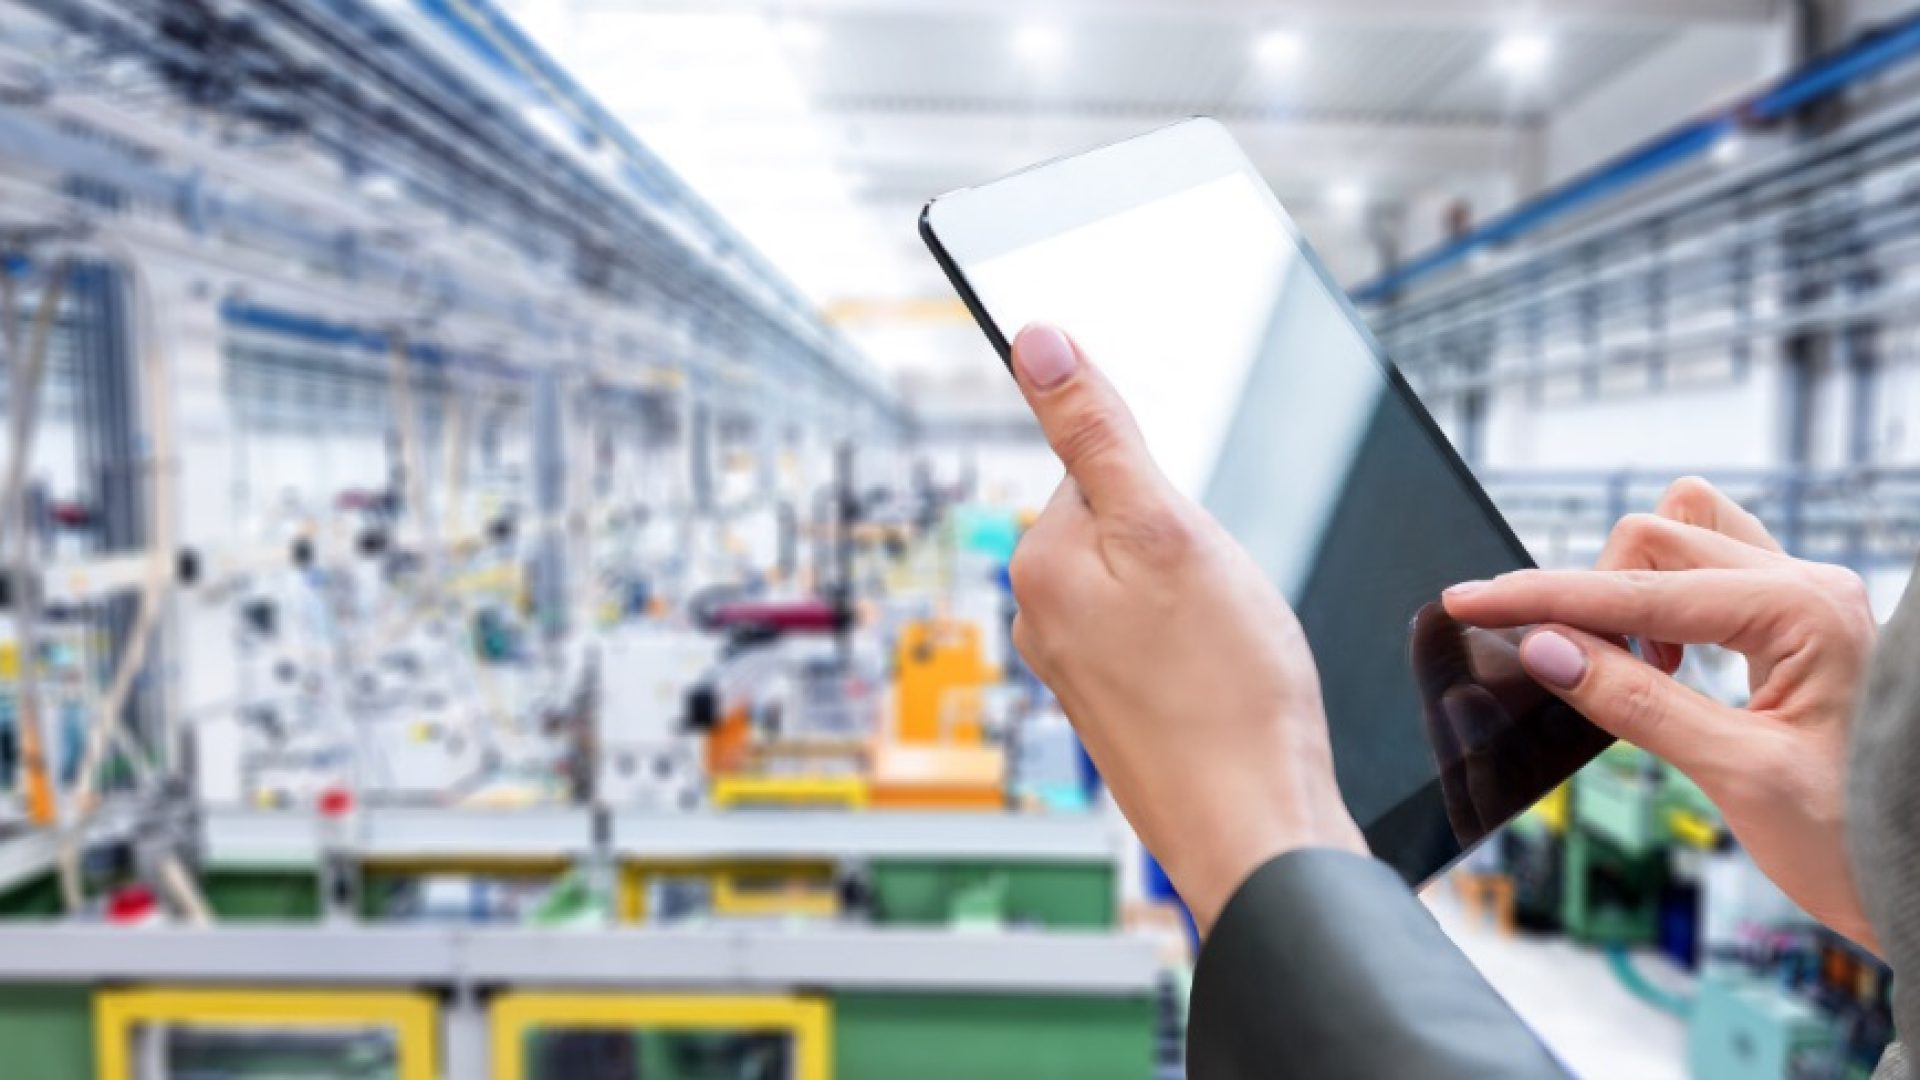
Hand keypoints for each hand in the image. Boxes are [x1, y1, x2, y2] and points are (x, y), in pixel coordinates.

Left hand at [1005, 323, 1363, 933]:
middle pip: (1126, 521)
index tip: (1196, 544)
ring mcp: (1076, 665)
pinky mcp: (1116, 705)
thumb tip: (1036, 341)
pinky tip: (1226, 678)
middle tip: (1221, 602)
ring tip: (1227, 647)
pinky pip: (1163, 635)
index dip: (1168, 489)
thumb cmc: (1226, 691)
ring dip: (1200, 595)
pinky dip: (1202, 643)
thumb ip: (1099, 431)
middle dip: (1186, 543)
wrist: (1257, 828)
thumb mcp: (1166, 530)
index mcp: (1038, 562)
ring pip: (1151, 580)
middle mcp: (1040, 614)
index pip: (1099, 464)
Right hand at [1443, 478, 1879, 950]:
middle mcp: (1808, 586)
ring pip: (1687, 536)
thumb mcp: (1738, 777)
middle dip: (1591, 592)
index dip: (1542, 597)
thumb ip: (1636, 703)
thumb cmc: (1860, 840)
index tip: (1468, 600)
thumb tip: (1546, 650)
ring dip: (1633, 584)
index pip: (1639, 593)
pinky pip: (1711, 572)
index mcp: (1803, 612)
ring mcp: (1806, 599)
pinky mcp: (1798, 622)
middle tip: (1566, 666)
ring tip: (1630, 663)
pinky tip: (1662, 664)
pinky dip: (1664, 601)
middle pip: (1658, 538)